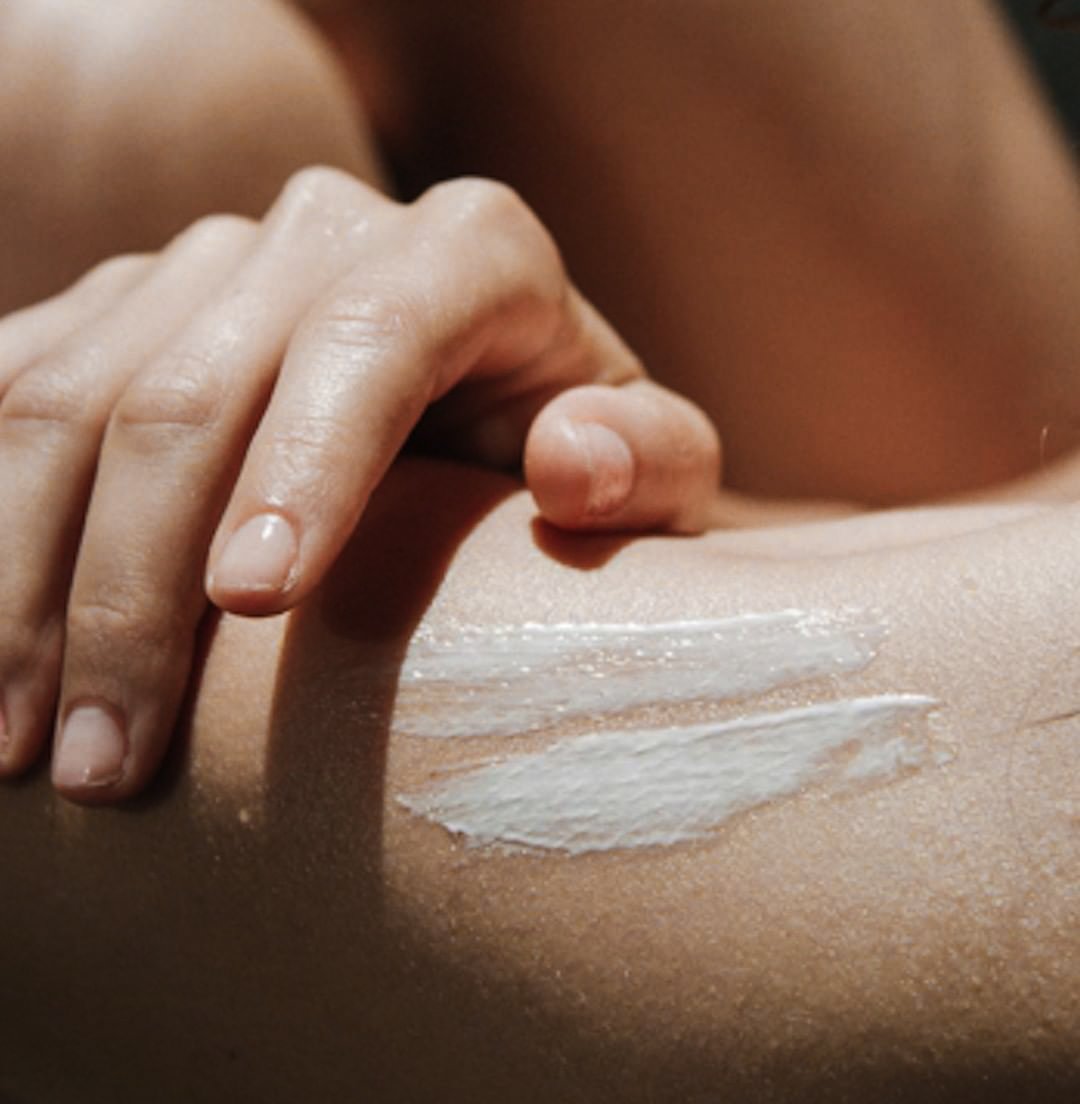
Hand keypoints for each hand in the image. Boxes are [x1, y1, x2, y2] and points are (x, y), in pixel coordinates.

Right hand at [0, 167, 719, 802]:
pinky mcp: (115, 304)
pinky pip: (9, 393)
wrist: (485, 402)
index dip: (305, 468)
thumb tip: (573, 464)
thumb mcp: (652, 471)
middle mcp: (327, 230)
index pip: (372, 341)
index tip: (249, 607)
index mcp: (475, 250)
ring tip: (14, 745)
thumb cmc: (582, 457)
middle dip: (127, 597)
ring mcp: (204, 261)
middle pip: (186, 395)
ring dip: (21, 587)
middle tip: (103, 767)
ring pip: (62, 404)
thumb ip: (645, 463)